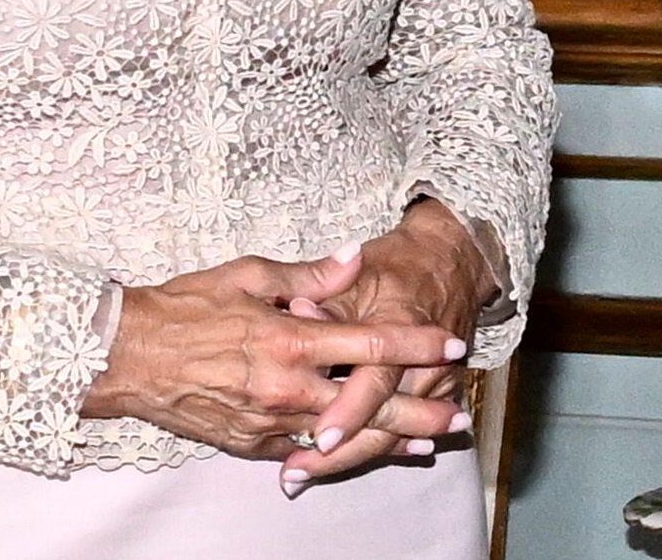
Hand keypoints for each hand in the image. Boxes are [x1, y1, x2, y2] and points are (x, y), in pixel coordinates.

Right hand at [79, 241, 468, 461]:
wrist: (129, 355)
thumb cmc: (185, 306)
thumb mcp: (245, 274)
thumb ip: (306, 275)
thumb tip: (352, 258)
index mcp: (289, 338)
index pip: (370, 343)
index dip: (416, 346)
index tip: (451, 346)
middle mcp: (287, 387)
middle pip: (370, 405)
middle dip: (420, 412)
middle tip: (460, 418)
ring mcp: (271, 422)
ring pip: (344, 437)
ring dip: (388, 441)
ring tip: (427, 446)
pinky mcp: (252, 444)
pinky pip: (305, 450)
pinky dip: (337, 452)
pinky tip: (359, 452)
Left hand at [277, 198, 498, 494]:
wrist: (449, 263)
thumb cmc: (395, 266)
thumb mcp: (359, 271)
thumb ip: (328, 295)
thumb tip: (297, 310)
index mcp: (402, 326)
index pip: (375, 381)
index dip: (348, 410)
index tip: (318, 437)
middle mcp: (424, 365)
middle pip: (382, 424)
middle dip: (339, 453)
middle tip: (293, 474)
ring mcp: (435, 386)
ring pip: (390, 437)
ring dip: (348, 458)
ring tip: (301, 477)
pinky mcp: (435, 397)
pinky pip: (402, 434)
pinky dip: (370, 450)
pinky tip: (340, 466)